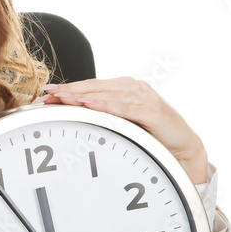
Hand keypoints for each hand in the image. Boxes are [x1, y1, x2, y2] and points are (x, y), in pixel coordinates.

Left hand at [39, 77, 208, 185]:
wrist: (184, 146)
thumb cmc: (153, 134)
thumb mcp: (124, 123)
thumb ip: (106, 115)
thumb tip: (75, 117)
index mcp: (125, 87)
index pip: (91, 85)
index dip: (69, 87)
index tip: (48, 92)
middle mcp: (133, 87)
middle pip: (94, 87)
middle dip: (69, 91)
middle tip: (47, 94)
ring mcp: (143, 97)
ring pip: (105, 95)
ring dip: (81, 97)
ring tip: (61, 98)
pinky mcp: (151, 110)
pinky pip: (123, 108)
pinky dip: (104, 105)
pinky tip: (88, 104)